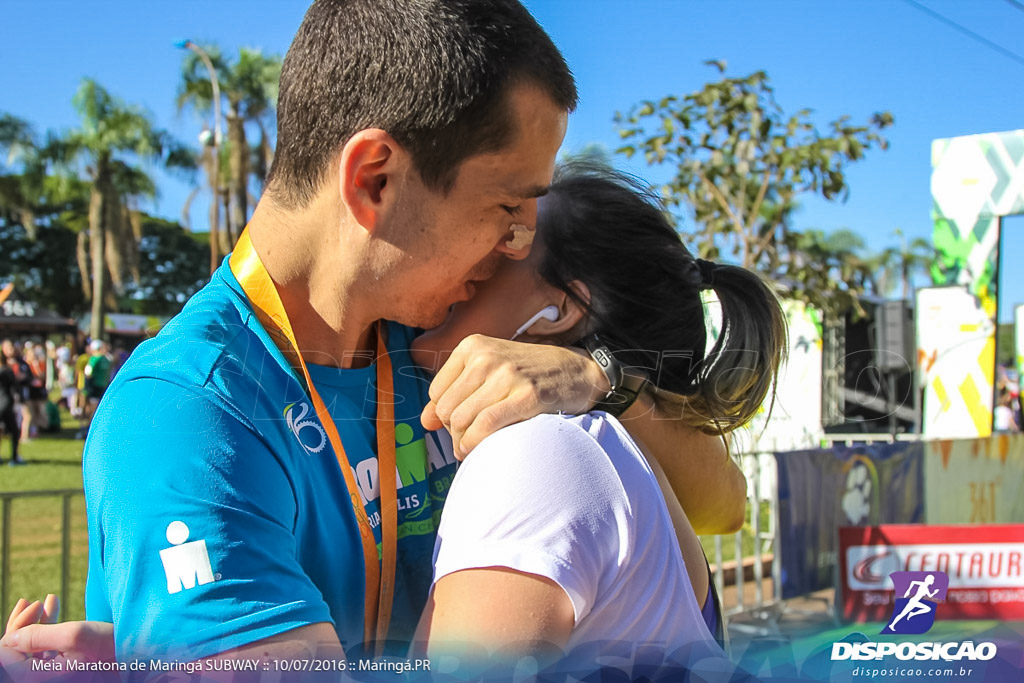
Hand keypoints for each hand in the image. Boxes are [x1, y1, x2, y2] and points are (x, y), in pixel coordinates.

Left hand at [1, 595, 114, 671]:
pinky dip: (47, 630)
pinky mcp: (61, 671)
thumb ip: (38, 635)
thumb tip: (10, 637)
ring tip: (45, 601)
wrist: (139, 659)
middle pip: (15, 653)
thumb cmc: (111, 648)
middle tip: (34, 602)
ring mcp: (51, 677)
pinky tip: (53, 609)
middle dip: (22, 625)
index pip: (6, 654)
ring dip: (35, 624)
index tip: (35, 605)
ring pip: (29, 650)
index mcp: (37, 679)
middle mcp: (41, 680)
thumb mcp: (75, 635)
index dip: (15, 627)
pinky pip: (43, 651)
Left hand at [420, 335, 608, 455]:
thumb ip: (455, 392)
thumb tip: (424, 421)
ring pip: (463, 419)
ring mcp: (507, 375)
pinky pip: (486, 425)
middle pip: (448, 408)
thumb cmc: (528, 373)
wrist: (576, 371)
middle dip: (453, 431)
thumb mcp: (489, 371)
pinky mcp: (526, 395)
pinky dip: (474, 443)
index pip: (437, 392)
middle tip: (465, 440)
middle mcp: (487, 357)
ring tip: (469, 448)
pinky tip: (475, 449)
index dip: (443, 415)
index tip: (458, 425)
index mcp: (473, 346)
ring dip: (462, 442)